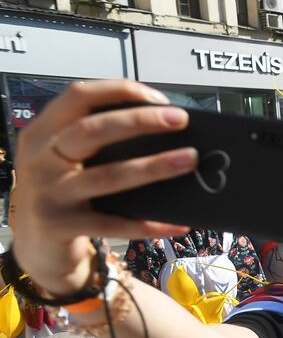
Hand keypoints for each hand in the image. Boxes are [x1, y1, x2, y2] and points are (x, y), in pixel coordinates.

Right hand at [11, 81, 194, 294]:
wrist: (38, 246)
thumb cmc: (66, 192)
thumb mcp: (68, 160)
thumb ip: (99, 140)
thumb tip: (164, 126)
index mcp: (43, 132)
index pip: (78, 96)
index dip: (119, 91)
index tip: (160, 99)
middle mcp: (39, 159)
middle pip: (91, 130)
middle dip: (140, 121)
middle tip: (181, 120)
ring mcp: (47, 194)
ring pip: (108, 176)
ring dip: (154, 167)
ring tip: (190, 159)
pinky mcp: (60, 227)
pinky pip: (113, 224)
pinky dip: (149, 224)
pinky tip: (180, 223)